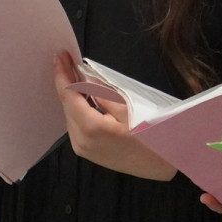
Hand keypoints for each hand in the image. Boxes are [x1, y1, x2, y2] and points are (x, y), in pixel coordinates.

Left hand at [54, 52, 174, 179]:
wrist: (160, 164)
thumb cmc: (151, 136)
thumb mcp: (129, 108)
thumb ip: (103, 92)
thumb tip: (85, 78)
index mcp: (91, 127)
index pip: (69, 95)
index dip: (62, 74)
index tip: (60, 56)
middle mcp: (80, 140)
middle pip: (67, 105)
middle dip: (66, 82)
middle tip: (67, 61)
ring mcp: (82, 148)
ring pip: (70, 115)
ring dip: (72, 96)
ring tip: (75, 75)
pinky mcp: (86, 152)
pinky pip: (76, 125)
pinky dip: (77, 109)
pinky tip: (85, 98)